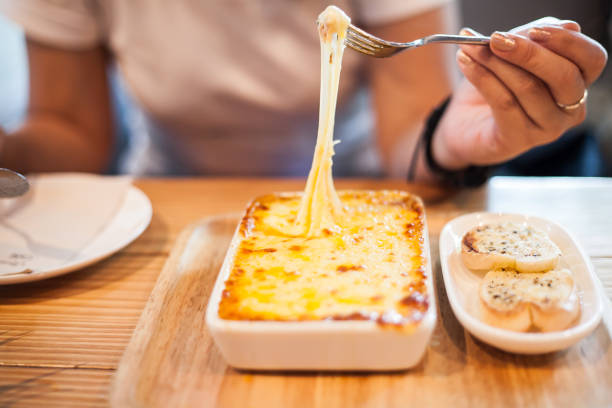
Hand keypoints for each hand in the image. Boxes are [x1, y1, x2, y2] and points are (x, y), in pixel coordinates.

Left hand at [432, 18, 607, 169]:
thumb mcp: (514, 54)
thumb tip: (562, 27)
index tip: (534, 31)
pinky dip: (481, 77)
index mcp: (578, 82)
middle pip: (564, 76)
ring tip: (470, 48)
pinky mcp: (518, 140)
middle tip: (495, 39)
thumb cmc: (494, 85)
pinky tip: (465, 62)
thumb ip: (532, 39)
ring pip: (529, 88)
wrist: (462, 124)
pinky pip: (503, 103)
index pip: (591, 59)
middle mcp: (570, 109)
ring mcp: (547, 129)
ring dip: (495, 62)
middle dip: (528, 53)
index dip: (567, 42)